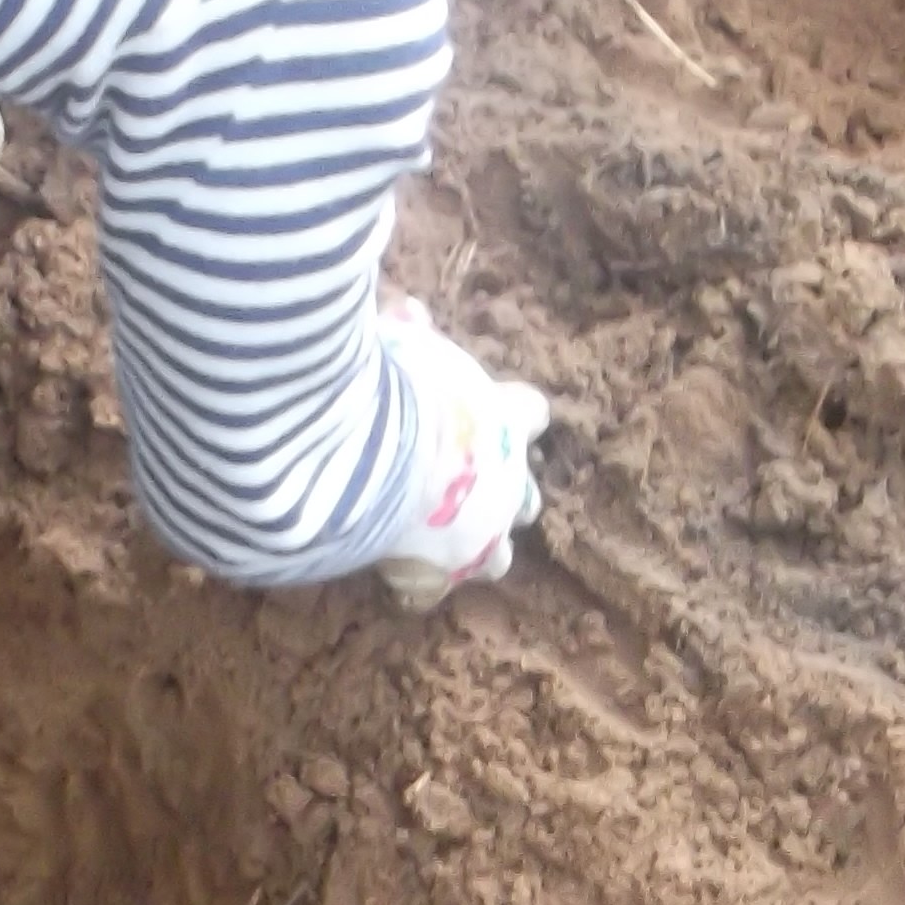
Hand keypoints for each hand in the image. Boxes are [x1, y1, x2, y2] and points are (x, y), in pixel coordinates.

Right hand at [365, 302, 550, 610]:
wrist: (372, 452)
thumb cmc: (394, 387)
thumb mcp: (404, 344)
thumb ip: (410, 332)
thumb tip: (409, 312)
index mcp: (506, 419)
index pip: (532, 411)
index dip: (514, 412)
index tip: (492, 409)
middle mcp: (507, 480)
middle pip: (527, 497)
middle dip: (504, 493)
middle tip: (466, 483)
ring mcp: (481, 535)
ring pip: (497, 557)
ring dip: (476, 548)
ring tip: (442, 543)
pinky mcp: (442, 574)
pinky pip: (430, 592)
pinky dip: (415, 584)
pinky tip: (393, 577)